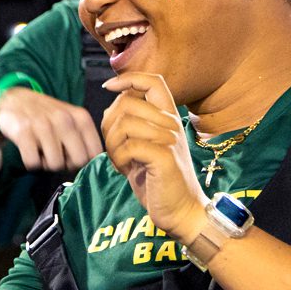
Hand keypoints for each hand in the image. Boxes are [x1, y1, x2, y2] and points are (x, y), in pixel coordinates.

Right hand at [0, 87, 102, 171]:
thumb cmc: (46, 116)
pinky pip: (33, 163)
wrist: (13, 100)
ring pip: (55, 165)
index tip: (72, 155)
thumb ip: (85, 139)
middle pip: (78, 162)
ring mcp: (43, 125)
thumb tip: (93, 166)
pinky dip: (30, 162)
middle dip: (67, 165)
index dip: (83, 161)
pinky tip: (29, 150)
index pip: (94, 154)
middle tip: (56, 155)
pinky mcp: (23, 132)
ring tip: (40, 149)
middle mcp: (64, 119)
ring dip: (46, 163)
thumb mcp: (71, 120)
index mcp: (81, 117)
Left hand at [101, 73, 205, 240]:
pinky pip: (129, 145)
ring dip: (112, 145)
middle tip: (114, 148)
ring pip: (125, 123)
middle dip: (109, 125)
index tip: (109, 86)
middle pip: (127, 103)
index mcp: (168, 118)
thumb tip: (112, 103)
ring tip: (121, 161)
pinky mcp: (165, 157)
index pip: (153, 81)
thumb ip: (130, 125)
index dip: (128, 78)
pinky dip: (118, 158)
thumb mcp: (141, 148)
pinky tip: (125, 171)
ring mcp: (170, 139)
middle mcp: (171, 124)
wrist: (181, 211)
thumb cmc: (158, 181)